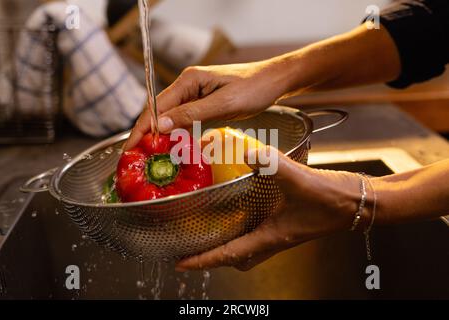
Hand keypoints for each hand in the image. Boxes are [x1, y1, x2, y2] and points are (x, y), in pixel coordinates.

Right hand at [125, 60, 292, 149]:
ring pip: (171, 117)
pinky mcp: (204, 102)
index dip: (142, 127)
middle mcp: (188, 85)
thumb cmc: (254, 89)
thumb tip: (161, 126)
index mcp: (188, 80)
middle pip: (160, 112)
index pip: (157, 106)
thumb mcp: (224, 103)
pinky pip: (184, 119)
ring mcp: (195, 94)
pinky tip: (174, 147)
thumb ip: (192, 114)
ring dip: (161, 135)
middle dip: (147, 133)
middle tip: (137, 157)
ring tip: (151, 156)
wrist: (274, 81)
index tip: (131, 147)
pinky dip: (177, 133)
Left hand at [175, 146, 363, 271]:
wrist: (357, 201)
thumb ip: (274, 165)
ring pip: (246, 246)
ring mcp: (278, 231)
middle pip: (234, 257)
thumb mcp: (300, 181)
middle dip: (212, 256)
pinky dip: (242, 224)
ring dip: (227, 243)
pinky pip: (257, 230)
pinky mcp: (285, 220)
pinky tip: (240, 205)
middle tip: (192, 248)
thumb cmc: (332, 200)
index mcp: (271, 237)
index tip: (180, 263)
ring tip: (208, 230)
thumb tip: (248, 152)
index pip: (228, 255)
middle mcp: (272, 238)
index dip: (203, 260)